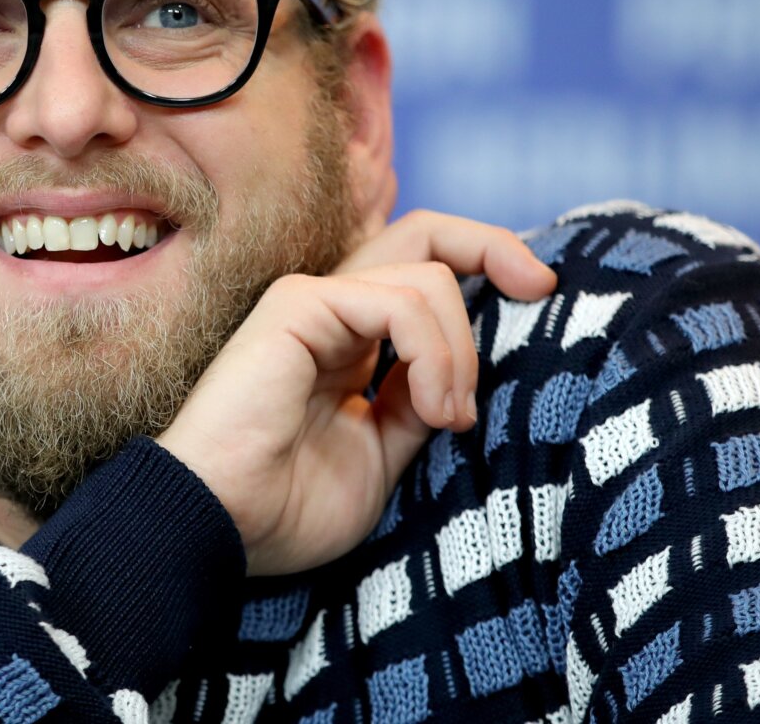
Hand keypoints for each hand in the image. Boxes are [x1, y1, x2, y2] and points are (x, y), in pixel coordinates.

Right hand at [157, 210, 555, 575]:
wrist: (219, 526)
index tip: (538, 297)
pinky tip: (433, 408)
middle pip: (424, 234)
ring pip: (426, 276)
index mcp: (349, 341)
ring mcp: (313, 302)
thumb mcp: (380, 458)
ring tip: (450, 418)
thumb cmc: (283, 507)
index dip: (483, 267)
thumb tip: (467, 384)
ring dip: (460, 352)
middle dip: (493, 246)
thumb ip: (416, 406)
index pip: (423, 273)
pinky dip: (435, 352)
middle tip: (539, 286)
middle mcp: (333, 311)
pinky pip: (398, 300)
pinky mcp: (299, 305)